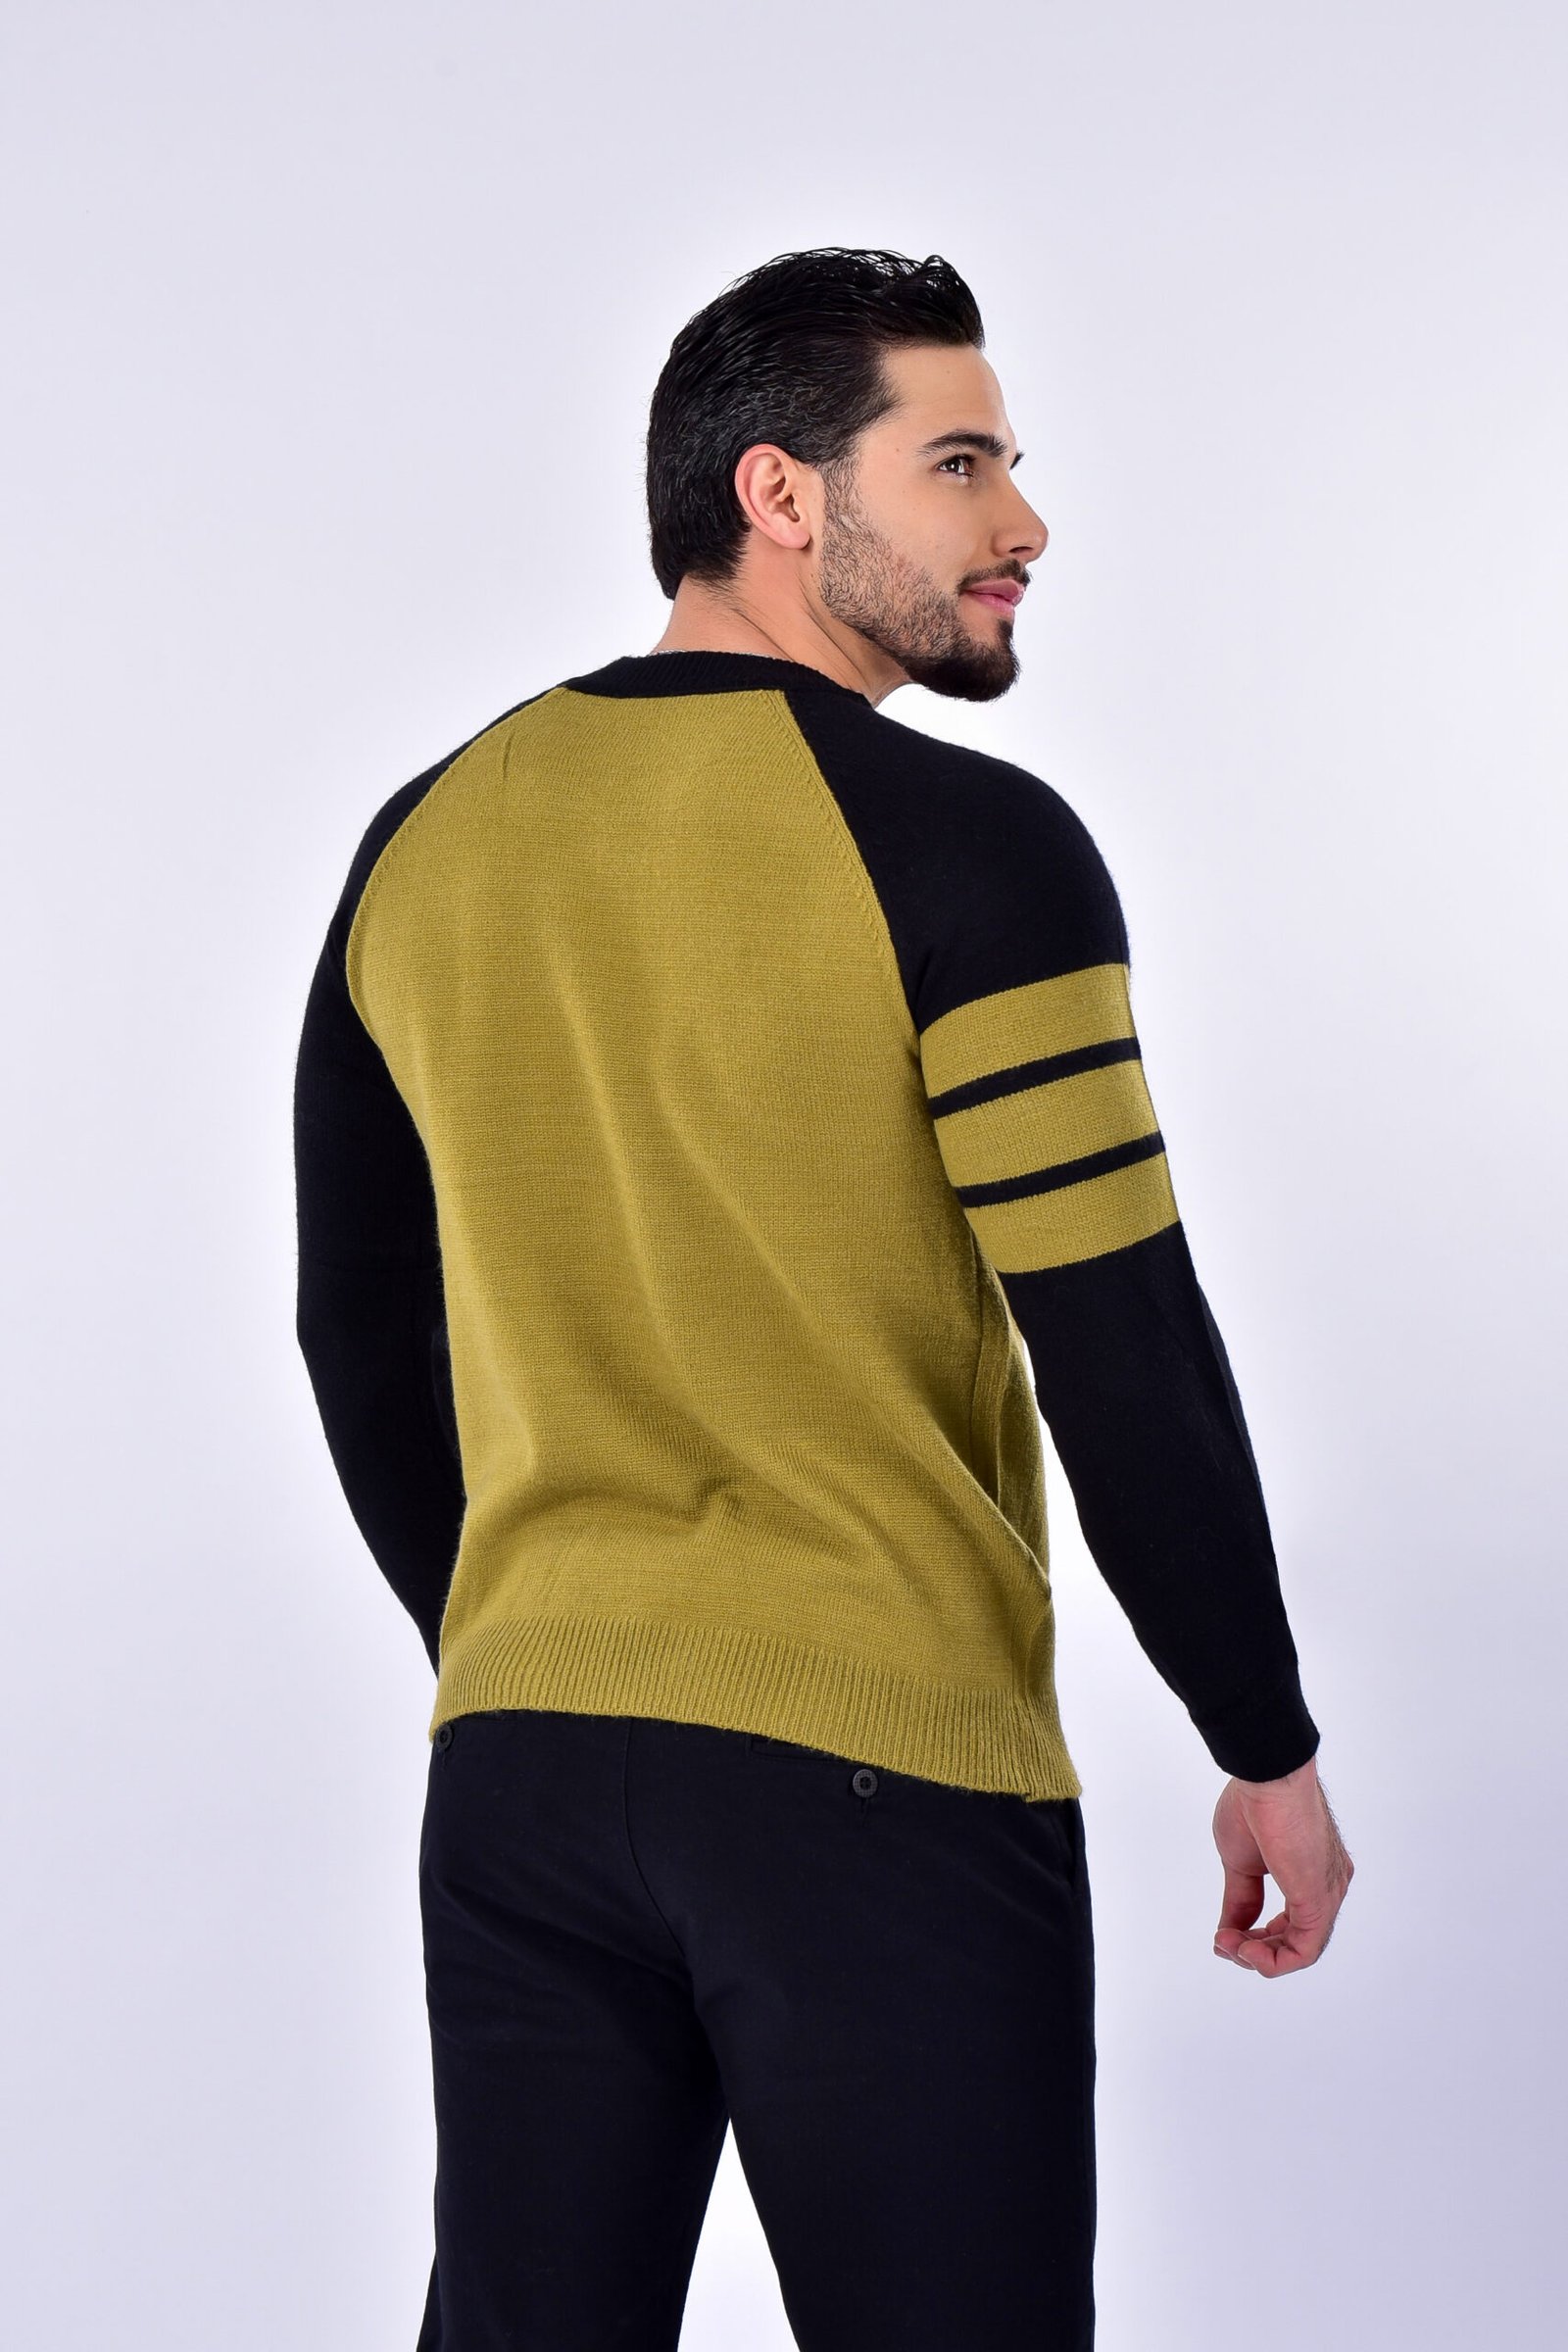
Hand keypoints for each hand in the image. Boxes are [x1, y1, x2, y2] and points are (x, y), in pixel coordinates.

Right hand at [1212, 1754, 1352, 1977]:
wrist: (1266, 1779)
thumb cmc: (1255, 1806)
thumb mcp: (1241, 1862)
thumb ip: (1242, 1899)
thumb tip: (1230, 1931)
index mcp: (1311, 1874)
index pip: (1290, 1924)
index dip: (1256, 1937)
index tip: (1223, 1933)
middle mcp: (1328, 1886)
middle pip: (1295, 1941)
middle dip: (1254, 1949)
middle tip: (1222, 1940)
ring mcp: (1327, 1894)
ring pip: (1300, 1951)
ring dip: (1258, 1957)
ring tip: (1228, 1943)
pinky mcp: (1319, 1900)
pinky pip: (1303, 1952)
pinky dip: (1271, 1961)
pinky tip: (1243, 1948)